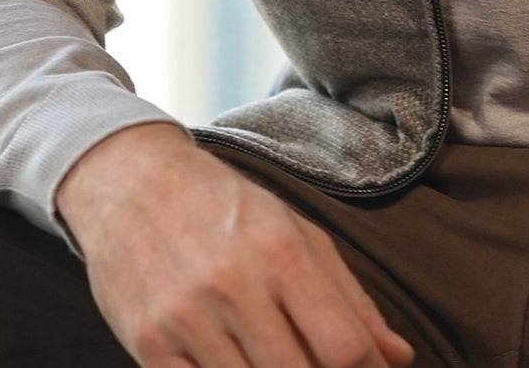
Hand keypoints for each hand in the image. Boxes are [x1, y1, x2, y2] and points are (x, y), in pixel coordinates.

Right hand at [56, 121, 416, 367]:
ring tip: (274, 358)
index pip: (345, 347)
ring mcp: (187, 319)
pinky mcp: (148, 344)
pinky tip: (235, 363)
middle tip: (316, 363)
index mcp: (281, 251)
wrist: (128, 180)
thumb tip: (399, 358)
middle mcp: (234, 285)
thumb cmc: (223, 205)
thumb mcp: (294, 229)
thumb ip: (349, 296)